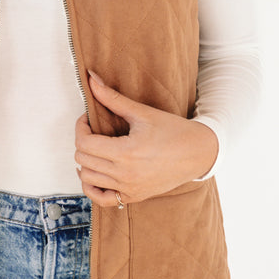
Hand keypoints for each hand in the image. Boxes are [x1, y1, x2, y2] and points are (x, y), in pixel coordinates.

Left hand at [75, 72, 218, 207]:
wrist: (198, 153)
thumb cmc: (173, 130)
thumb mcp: (142, 112)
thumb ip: (113, 98)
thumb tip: (91, 79)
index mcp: (126, 152)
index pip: (84, 143)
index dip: (80, 127)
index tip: (88, 119)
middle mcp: (125, 174)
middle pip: (83, 160)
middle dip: (83, 141)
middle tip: (94, 130)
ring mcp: (129, 189)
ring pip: (87, 178)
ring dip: (86, 162)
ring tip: (97, 148)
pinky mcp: (133, 196)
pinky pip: (101, 199)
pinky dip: (92, 187)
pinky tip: (96, 171)